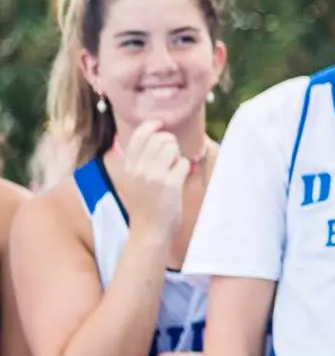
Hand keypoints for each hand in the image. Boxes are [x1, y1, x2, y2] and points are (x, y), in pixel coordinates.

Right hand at [120, 122, 191, 238]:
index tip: (160, 124)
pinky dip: (184, 168)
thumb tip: (153, 136)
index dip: (152, 125)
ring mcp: (153, 177)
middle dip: (170, 142)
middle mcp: (139, 170)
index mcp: (129, 168)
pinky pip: (183, 163)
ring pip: (171, 147)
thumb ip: (139, 162)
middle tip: (172, 154)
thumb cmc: (146, 206)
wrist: (150, 231)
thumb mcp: (135, 182)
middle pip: (159, 138)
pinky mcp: (169, 185)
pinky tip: (179, 177)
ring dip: (178, 154)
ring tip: (174, 167)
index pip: (139, 136)